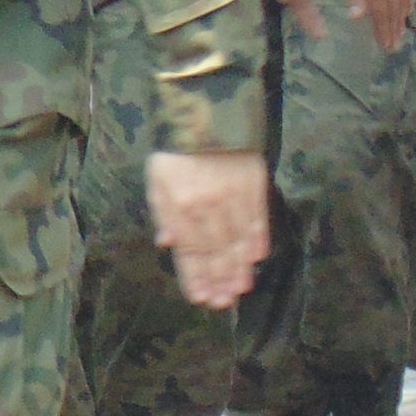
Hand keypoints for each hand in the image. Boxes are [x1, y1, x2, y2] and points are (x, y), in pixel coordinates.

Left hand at [147, 150, 270, 310]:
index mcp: (181, 206)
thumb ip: (163, 213)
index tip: (198, 297)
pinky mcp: (254, 186)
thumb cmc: (175, 150)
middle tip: (221, 303)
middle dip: (217, 280)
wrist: (205, 112)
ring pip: (237, 242)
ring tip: (238, 290)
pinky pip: (258, 220)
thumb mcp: (157, 180)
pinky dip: (257, 241)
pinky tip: (255, 259)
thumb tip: (168, 244)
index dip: (194, 276)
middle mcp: (209, 207)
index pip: (188, 250)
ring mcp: (234, 198)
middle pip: (215, 252)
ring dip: (237, 269)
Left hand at [340, 0, 415, 51]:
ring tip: (402, 34)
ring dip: (402, 21)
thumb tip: (357, 17)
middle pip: (393, 14)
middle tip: (395, 47)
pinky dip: (409, 3)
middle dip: (393, 31)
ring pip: (403, 4)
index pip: (380, 17)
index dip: (382, 32)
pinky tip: (409, 10)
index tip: (386, 46)